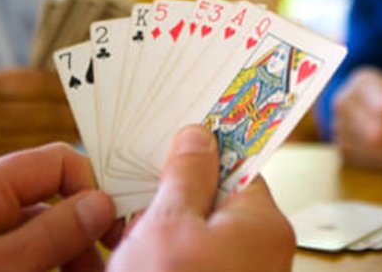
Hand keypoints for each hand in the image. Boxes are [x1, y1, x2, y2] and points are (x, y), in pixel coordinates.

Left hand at [0, 143, 114, 271]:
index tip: (115, 232)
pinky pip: (16, 257)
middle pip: (53, 201)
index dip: (93, 190)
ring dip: (64, 261)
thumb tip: (103, 203)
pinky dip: (38, 271)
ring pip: (39, 234)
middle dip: (81, 237)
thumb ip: (51, 234)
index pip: (59, 161)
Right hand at [107, 125, 294, 271]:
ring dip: (160, 214)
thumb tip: (198, 134)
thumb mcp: (169, 227)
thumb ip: (184, 176)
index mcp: (262, 224)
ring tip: (119, 195)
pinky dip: (158, 245)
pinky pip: (186, 257)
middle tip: (137, 160)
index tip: (176, 124)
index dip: (207, 143)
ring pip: (196, 230)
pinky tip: (121, 237)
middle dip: (176, 180)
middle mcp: (256, 251)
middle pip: (216, 197)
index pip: (240, 164)